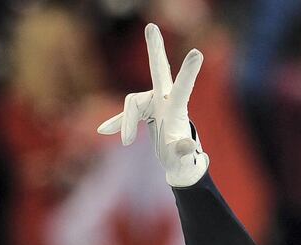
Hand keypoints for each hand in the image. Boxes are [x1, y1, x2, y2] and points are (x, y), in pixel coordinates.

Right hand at [96, 23, 208, 186]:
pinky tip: (103, 131)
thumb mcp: (182, 159)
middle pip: (158, 70)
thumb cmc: (182, 160)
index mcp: (177, 108)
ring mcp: (154, 103)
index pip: (183, 87)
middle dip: (155, 48)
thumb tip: (184, 147)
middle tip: (151, 26)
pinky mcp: (144, 111)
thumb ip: (183, 152)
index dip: (189, 71)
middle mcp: (165, 100)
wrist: (177, 162)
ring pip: (131, 104)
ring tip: (127, 142)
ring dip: (125, 123)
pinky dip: (117, 122)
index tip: (197, 52)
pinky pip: (125, 114)